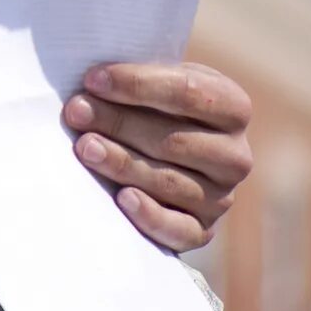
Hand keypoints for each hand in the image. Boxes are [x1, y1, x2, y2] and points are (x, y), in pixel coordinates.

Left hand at [62, 60, 253, 253]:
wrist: (169, 155)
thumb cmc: (156, 109)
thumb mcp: (159, 83)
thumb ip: (138, 78)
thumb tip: (93, 81)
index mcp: (232, 107)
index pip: (188, 92)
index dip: (137, 84)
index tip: (93, 80)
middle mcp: (235, 155)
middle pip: (173, 140)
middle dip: (118, 123)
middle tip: (76, 111)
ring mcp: (221, 197)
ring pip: (169, 182)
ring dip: (122, 163)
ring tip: (84, 147)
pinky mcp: (202, 231)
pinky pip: (179, 230)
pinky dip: (150, 215)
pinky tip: (122, 198)